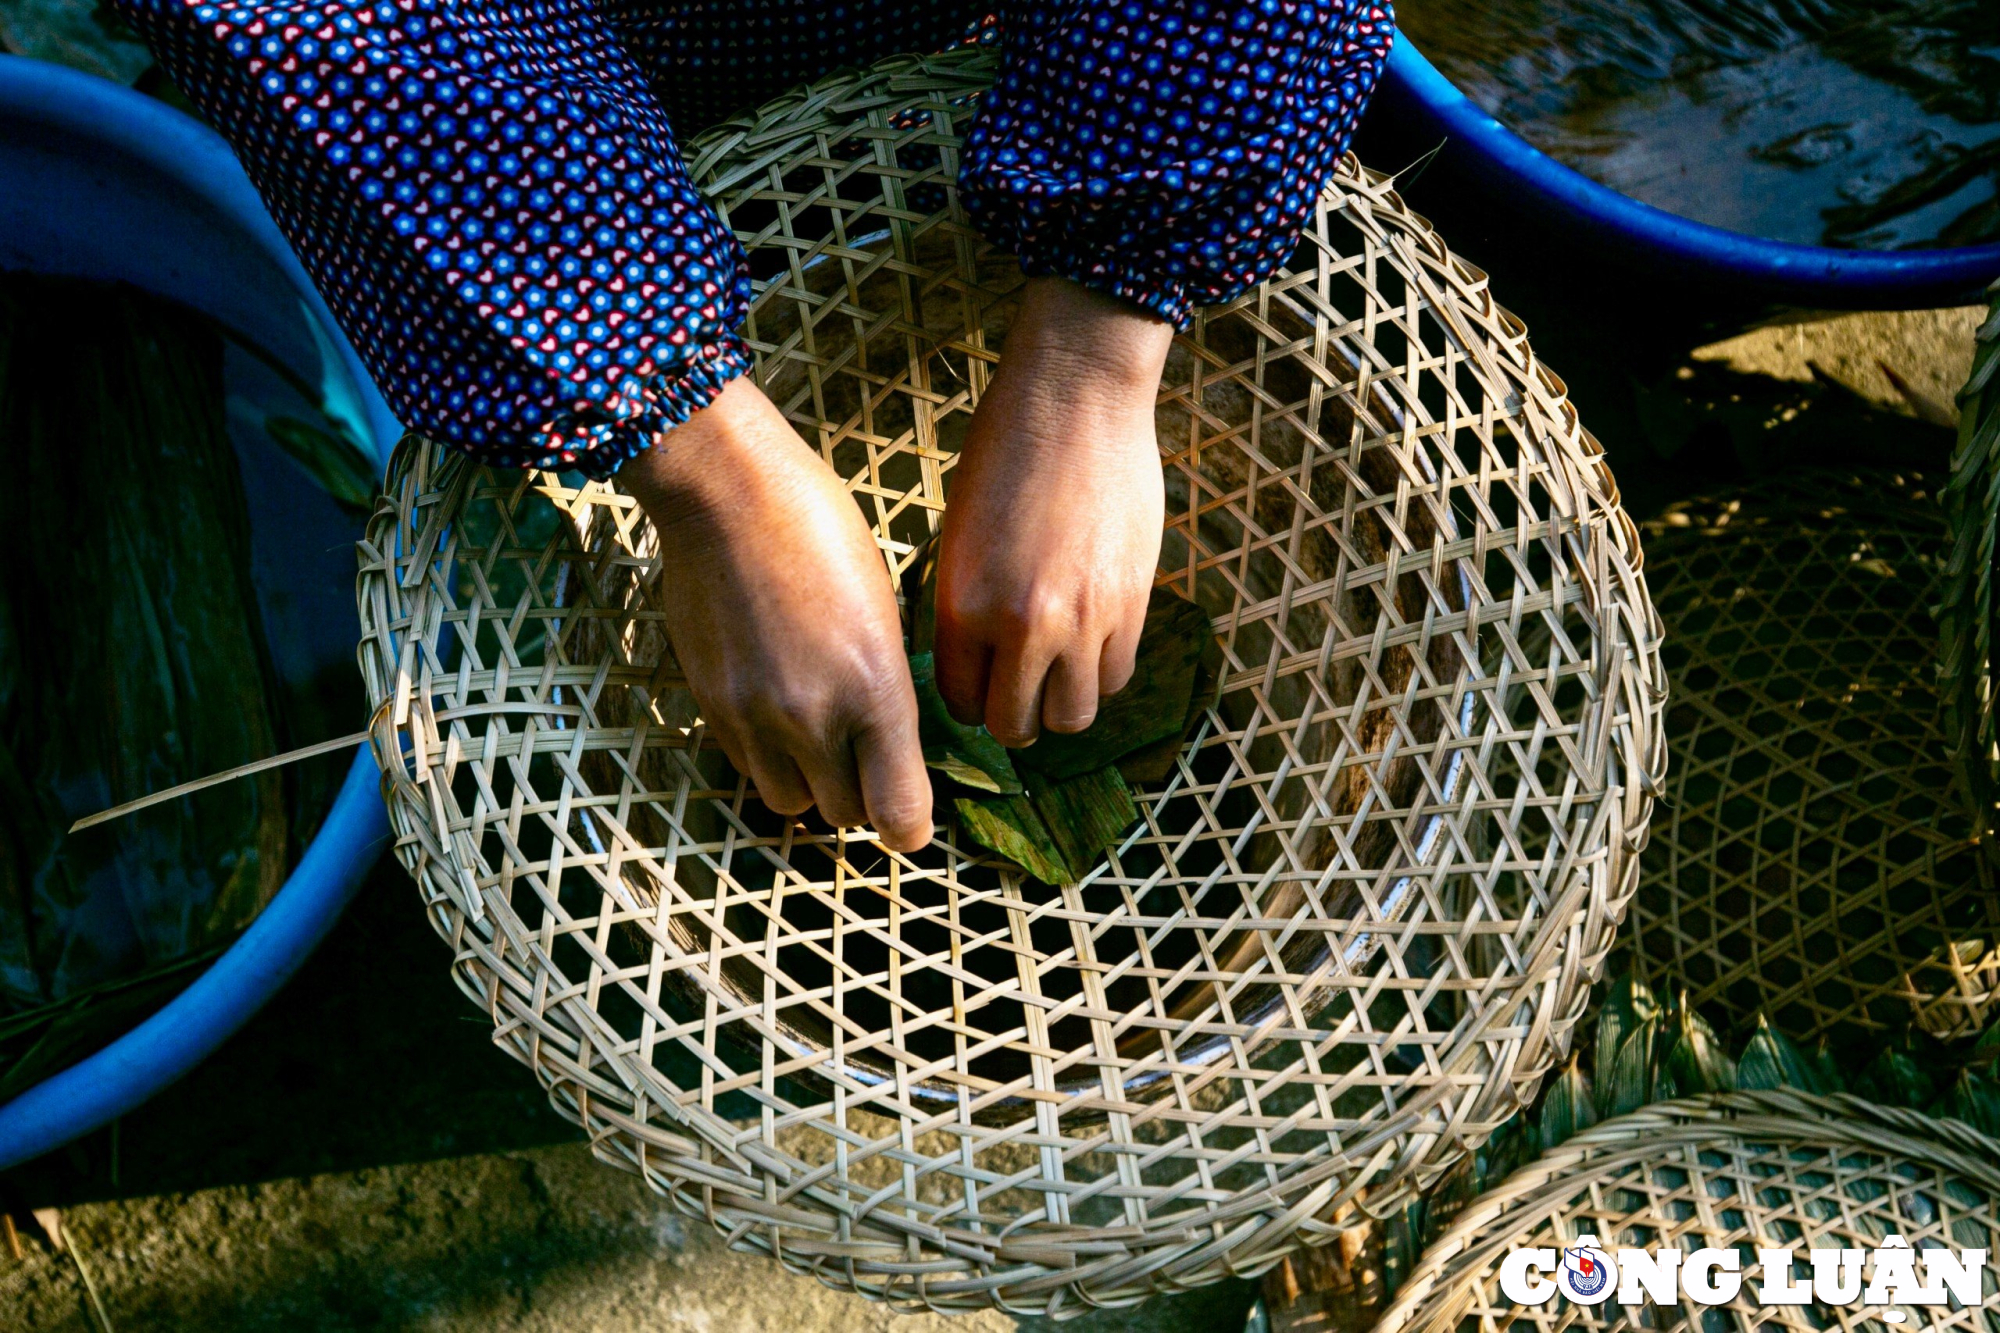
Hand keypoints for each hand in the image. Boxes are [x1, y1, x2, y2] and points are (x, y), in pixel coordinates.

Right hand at [619, 378, 932, 851]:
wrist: (725, 491)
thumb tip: (891, 742)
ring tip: (818, 735)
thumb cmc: (819, 527)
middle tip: (866, 758)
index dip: (910, 823)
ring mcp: (753, 716)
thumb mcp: (885, 605)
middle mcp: (812, 717)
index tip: (911, 812)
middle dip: (860, 796)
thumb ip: (888, 688)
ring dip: (809, 783)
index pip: (899, 811)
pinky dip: (767, 755)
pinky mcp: (709, 705)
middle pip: (843, 815)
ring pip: (788, 802)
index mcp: (875, 688)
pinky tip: (776, 705)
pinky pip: (745, 765)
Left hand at [934, 277, 1173, 745]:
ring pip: (1075, 716)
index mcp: (966, 607)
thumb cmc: (1004, 451)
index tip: (976, 684)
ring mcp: (1086, 620)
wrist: (1077, 399)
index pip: (961, 704)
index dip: (967, 701)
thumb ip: (966, 606)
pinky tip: (1092, 640)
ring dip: (1061, 702)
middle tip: (1015, 690)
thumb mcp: (959, 535)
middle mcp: (1025, 627)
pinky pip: (1119, 675)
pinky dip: (1102, 671)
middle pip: (1018, 726)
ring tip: (1056, 671)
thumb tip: (977, 661)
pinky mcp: (1134, 604)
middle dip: (1012, 716)